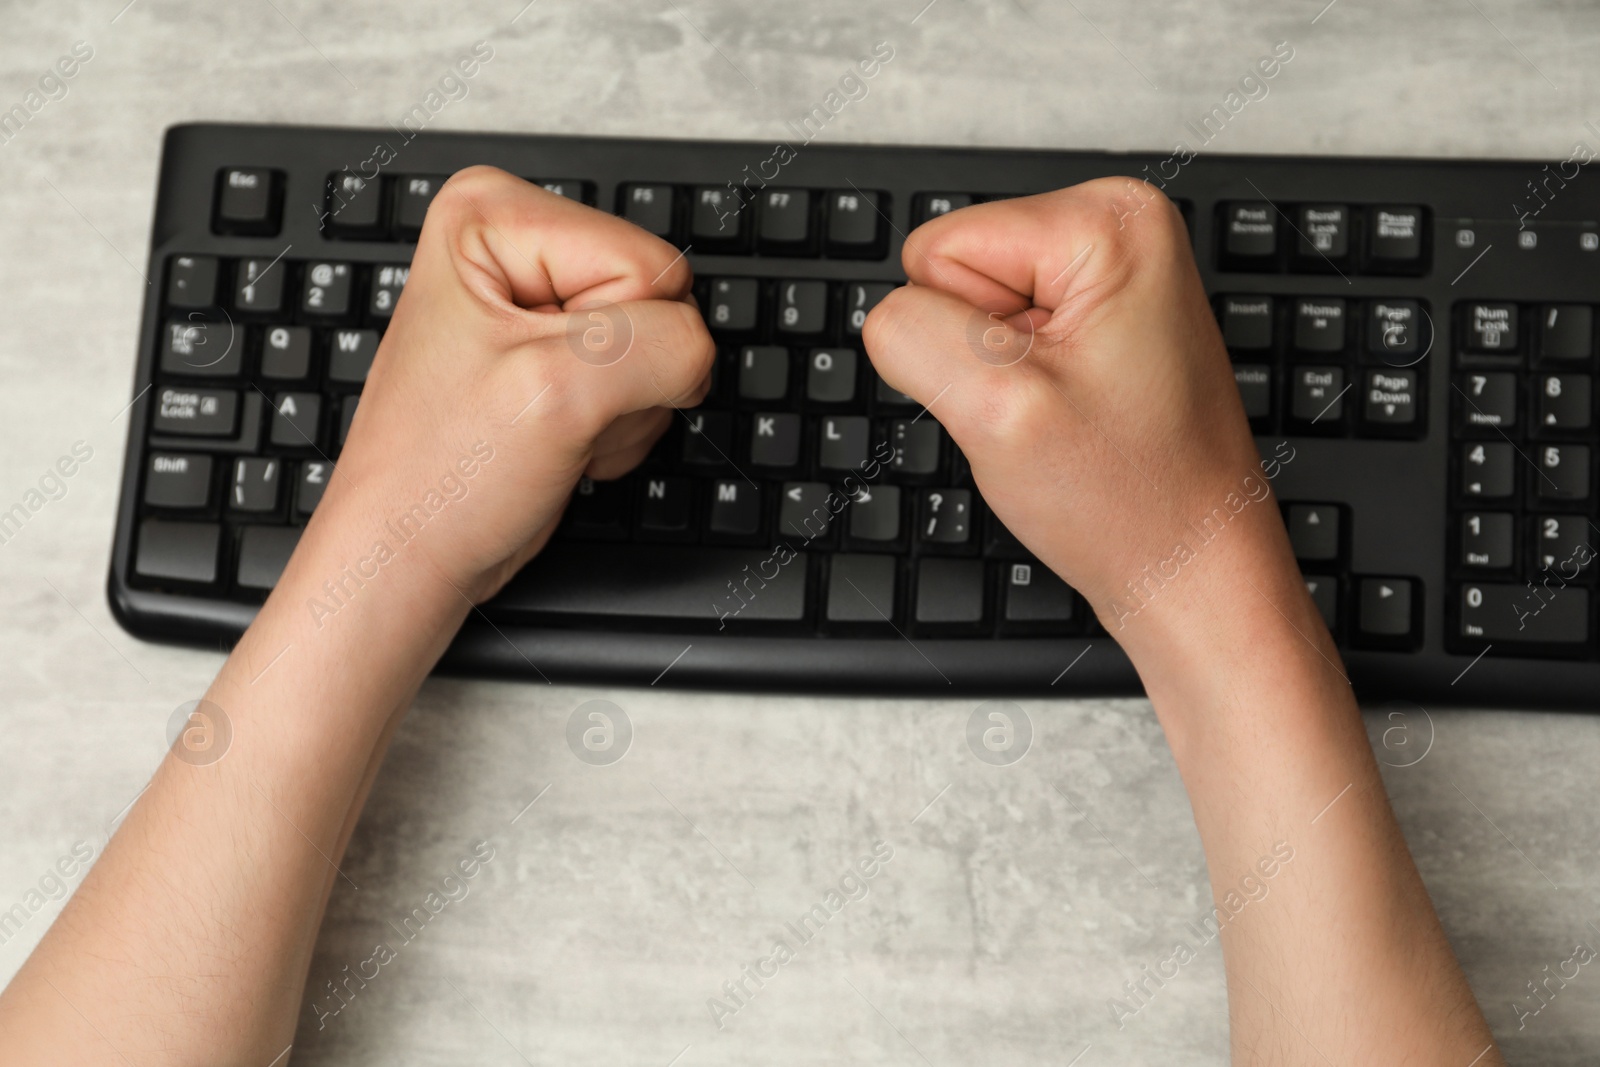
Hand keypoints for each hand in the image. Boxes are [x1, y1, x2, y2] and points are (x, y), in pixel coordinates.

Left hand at [316, 166, 712, 602]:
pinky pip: (644, 381)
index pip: (647, 264)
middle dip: (623, 378)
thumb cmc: (440, 477)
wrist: (412, 554)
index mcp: (493, 215)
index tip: (548, 379)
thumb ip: (662, 349)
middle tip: (553, 412)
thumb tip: (700, 350)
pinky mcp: (559, 358)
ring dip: (619, 412)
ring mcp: (540, 306)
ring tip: (547, 430)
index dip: (619, 343)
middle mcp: (515, 248)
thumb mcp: (562, 392)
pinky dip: (614, 428)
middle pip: (656, 301)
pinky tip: (558, 439)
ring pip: (658, 348)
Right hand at [864, 180, 1303, 651]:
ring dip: (999, 378)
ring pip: (972, 312)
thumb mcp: (996, 408)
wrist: (1190, 567)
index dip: (960, 339)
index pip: (936, 250)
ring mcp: (1113, 275)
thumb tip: (889, 314)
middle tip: (1050, 409)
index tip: (1033, 388)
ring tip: (1065, 418)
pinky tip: (1071, 418)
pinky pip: (1003, 339)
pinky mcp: (1101, 318)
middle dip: (980, 355)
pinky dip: (1019, 387)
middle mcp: (1119, 228)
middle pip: (954, 271)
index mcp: (1107, 220)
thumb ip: (913, 335)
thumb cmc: (1133, 500)